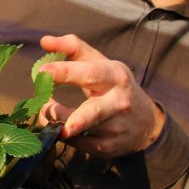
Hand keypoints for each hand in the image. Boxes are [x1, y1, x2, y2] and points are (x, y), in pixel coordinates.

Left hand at [37, 34, 165, 157]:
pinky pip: (76, 143)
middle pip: (92, 112)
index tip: (42, 71)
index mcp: (115, 77)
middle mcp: (118, 104)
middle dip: (71, 115)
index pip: (90, 73)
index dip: (65, 72)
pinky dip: (63, 134)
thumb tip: (44, 41)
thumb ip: (72, 48)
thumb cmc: (114, 85)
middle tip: (45, 109)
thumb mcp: (99, 63)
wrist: (146, 122)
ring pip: (77, 131)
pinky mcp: (107, 147)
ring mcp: (114, 129)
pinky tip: (63, 126)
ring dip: (56, 121)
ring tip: (47, 110)